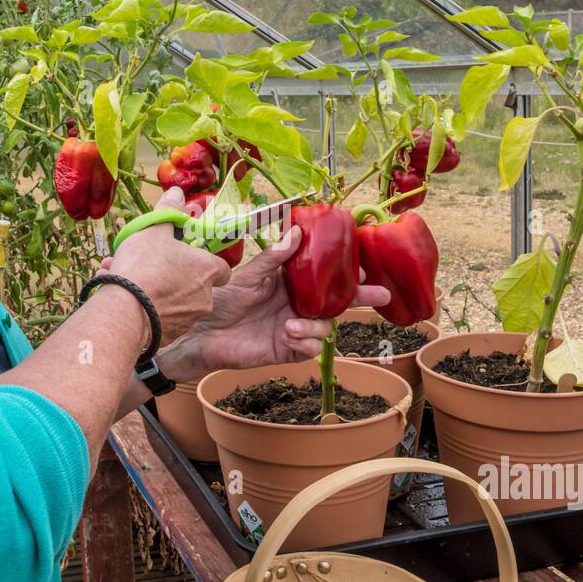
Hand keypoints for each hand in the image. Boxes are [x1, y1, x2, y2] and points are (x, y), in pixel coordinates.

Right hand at [105, 187, 230, 346]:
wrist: (126, 312)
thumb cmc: (146, 267)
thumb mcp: (155, 229)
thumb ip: (169, 210)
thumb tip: (177, 192)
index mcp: (207, 270)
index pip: (221, 267)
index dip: (205, 259)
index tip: (188, 255)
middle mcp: (204, 298)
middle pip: (194, 283)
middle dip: (173, 272)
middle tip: (148, 262)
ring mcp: (188, 319)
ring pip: (174, 299)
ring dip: (154, 286)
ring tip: (124, 274)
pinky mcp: (170, 335)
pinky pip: (160, 316)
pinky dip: (145, 305)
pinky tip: (122, 295)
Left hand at [160, 225, 390, 378]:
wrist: (202, 332)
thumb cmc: (222, 298)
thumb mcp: (248, 274)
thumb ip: (274, 258)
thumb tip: (297, 233)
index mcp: (291, 282)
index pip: (324, 274)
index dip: (346, 271)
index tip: (364, 265)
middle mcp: (297, 304)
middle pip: (337, 301)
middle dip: (360, 297)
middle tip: (380, 294)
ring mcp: (295, 327)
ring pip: (326, 327)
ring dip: (316, 326)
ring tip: (291, 324)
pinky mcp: (287, 349)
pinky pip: (312, 348)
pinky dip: (305, 342)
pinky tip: (287, 334)